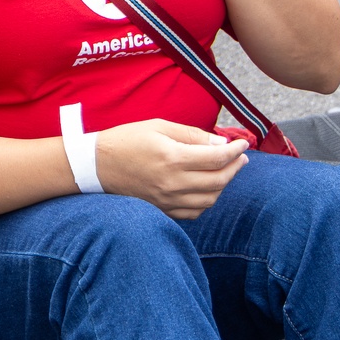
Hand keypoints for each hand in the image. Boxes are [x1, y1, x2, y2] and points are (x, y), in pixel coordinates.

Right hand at [96, 119, 247, 218]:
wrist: (96, 166)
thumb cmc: (126, 140)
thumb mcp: (158, 127)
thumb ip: (191, 135)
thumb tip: (220, 141)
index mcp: (173, 158)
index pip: (216, 157)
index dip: (235, 149)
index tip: (243, 142)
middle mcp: (173, 183)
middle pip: (218, 180)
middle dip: (235, 167)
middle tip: (240, 156)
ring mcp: (168, 201)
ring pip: (210, 199)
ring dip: (223, 184)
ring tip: (225, 169)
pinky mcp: (163, 210)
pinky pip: (195, 212)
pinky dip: (207, 200)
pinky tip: (207, 187)